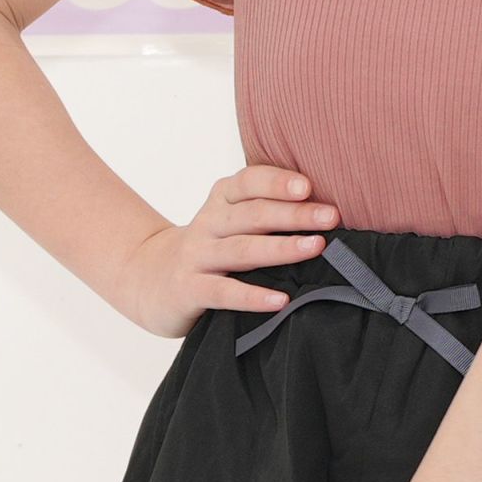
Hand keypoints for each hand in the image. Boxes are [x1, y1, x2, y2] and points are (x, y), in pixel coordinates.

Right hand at [113, 165, 339, 337]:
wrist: (151, 279)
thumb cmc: (211, 245)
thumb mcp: (232, 218)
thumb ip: (266, 208)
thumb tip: (325, 207)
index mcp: (222, 197)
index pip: (249, 181)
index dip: (277, 182)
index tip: (309, 186)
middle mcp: (209, 221)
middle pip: (253, 214)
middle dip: (294, 214)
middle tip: (330, 216)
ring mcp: (197, 255)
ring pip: (242, 249)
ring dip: (281, 248)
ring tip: (316, 248)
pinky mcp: (189, 289)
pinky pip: (223, 292)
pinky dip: (252, 295)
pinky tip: (280, 300)